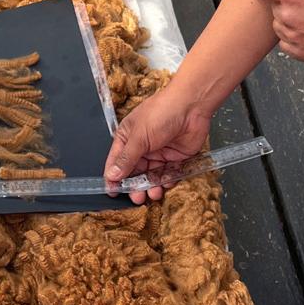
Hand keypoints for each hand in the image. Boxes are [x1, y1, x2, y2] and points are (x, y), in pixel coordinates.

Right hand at [104, 85, 210, 203]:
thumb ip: (127, 159)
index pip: (116, 161)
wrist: (191, 107)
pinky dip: (167, 180)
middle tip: (137, 198)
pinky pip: (168, 174)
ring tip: (153, 194)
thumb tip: (112, 175)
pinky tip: (166, 183)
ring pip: (151, 175)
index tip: (112, 192)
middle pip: (134, 172)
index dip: (113, 177)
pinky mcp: (175, 157)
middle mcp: (141, 146)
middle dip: (135, 186)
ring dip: (151, 186)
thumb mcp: (139, 137)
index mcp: (127, 137)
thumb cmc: (161, 113)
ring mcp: (158, 152)